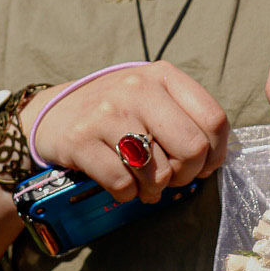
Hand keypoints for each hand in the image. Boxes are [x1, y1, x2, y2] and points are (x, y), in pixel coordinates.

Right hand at [24, 62, 229, 202]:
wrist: (55, 113)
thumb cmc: (116, 112)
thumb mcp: (153, 97)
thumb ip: (186, 119)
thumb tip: (211, 161)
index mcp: (162, 76)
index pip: (214, 120)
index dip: (214, 153)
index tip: (200, 165)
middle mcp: (137, 89)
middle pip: (192, 149)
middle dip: (185, 175)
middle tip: (171, 178)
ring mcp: (107, 113)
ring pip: (158, 173)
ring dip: (154, 189)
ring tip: (143, 182)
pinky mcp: (81, 140)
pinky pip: (123, 185)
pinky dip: (127, 194)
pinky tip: (121, 183)